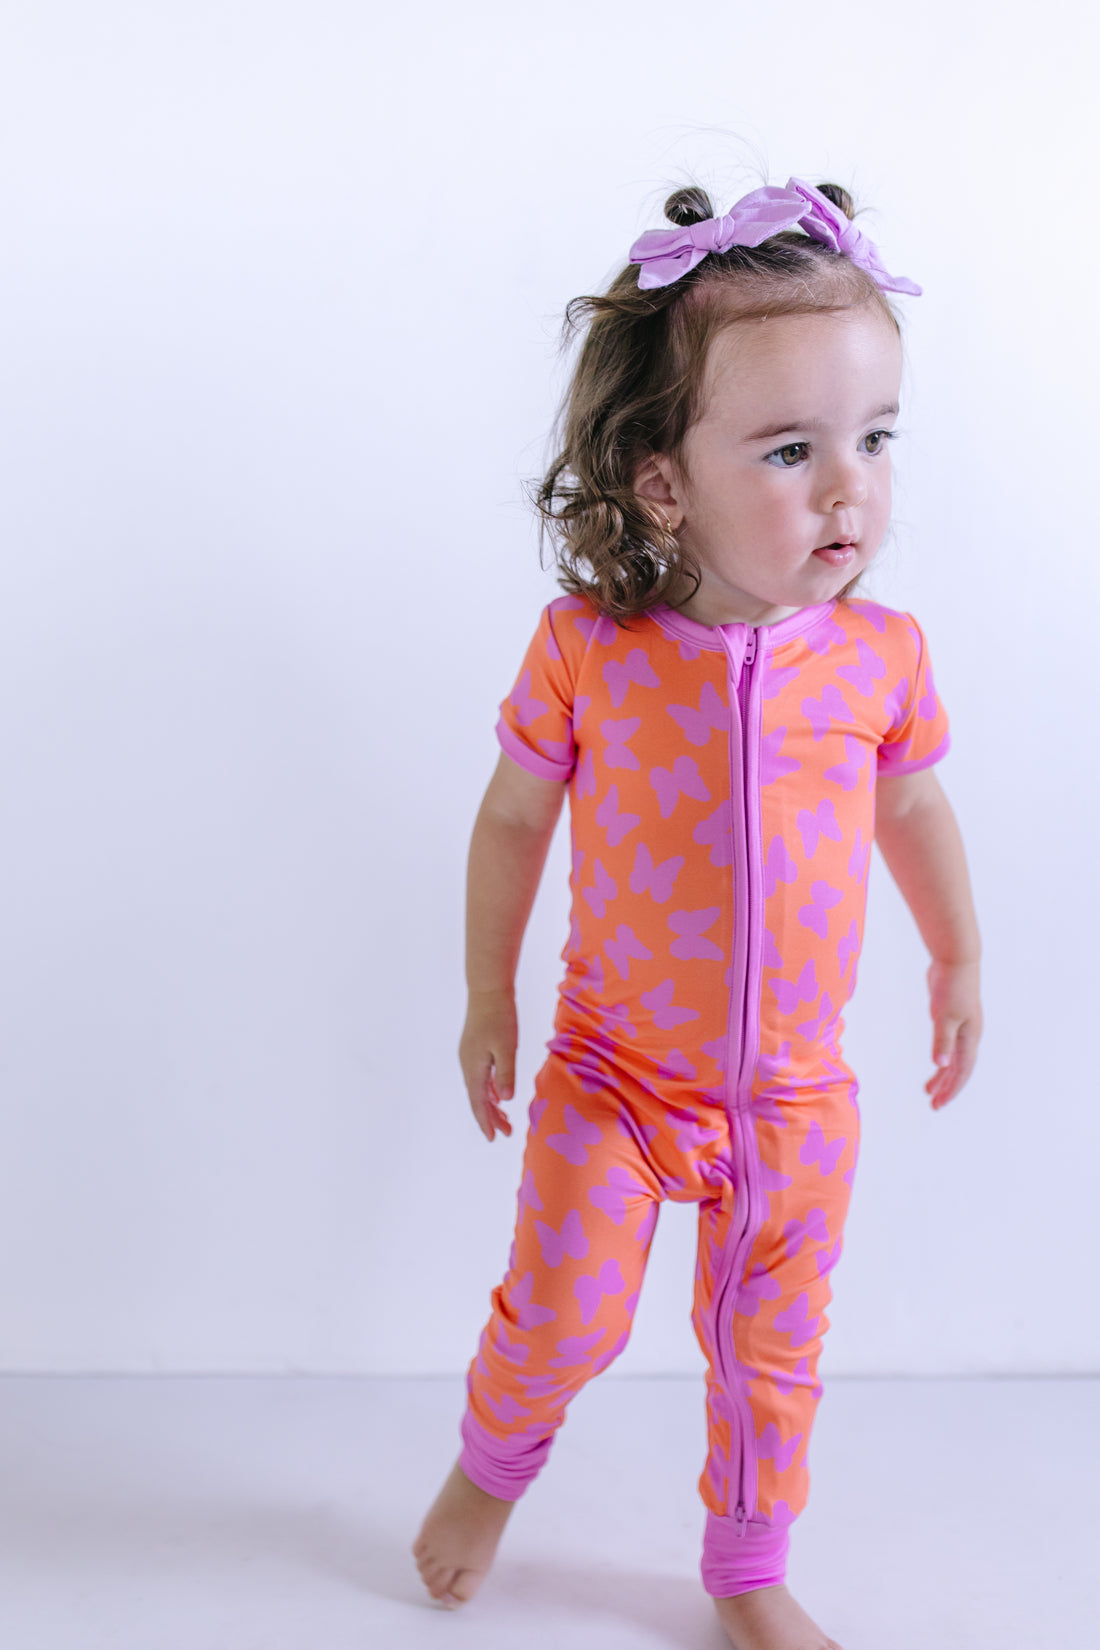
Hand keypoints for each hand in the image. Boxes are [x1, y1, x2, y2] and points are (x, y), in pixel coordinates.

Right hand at [458, 989, 518, 1141]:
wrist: (488, 990)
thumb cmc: (499, 1016)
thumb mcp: (506, 1046)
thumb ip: (505, 1073)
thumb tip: (505, 1100)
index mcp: (474, 1067)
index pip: (478, 1102)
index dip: (486, 1121)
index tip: (494, 1138)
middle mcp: (468, 1065)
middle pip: (478, 1099)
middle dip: (491, 1117)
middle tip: (506, 1133)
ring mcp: (470, 1057)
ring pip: (479, 1089)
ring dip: (491, 1105)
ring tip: (505, 1120)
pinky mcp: (475, 1049)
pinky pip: (481, 1077)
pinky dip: (490, 1090)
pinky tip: (498, 1096)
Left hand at [925, 958, 981, 1109]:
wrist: (955, 960)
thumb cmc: (952, 987)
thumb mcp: (945, 1016)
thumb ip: (942, 1041)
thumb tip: (940, 1066)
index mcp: (970, 1037)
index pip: (962, 1071)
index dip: (951, 1089)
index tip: (938, 1104)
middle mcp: (968, 1035)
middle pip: (958, 1068)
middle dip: (946, 1087)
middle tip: (933, 1105)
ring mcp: (961, 1026)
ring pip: (952, 1058)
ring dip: (942, 1075)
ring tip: (927, 1090)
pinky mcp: (951, 1018)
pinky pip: (947, 1045)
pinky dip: (941, 1057)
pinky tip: (934, 1063)